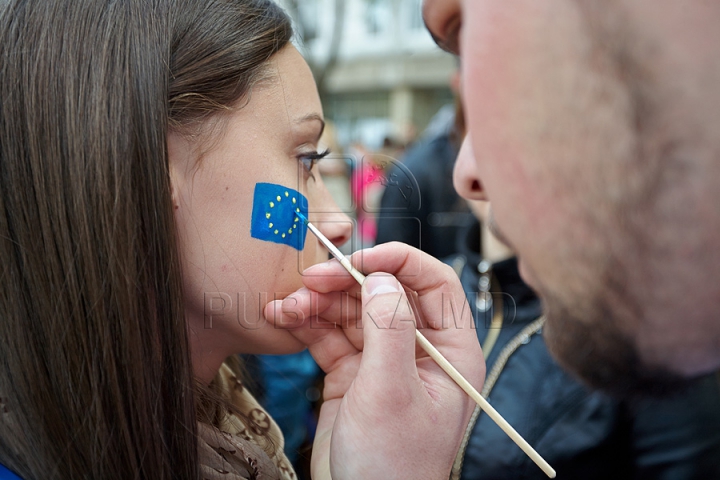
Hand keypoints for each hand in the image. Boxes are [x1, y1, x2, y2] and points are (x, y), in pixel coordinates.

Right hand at [265, 242, 484, 478]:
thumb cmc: (393, 465)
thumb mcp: (392, 391)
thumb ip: (389, 329)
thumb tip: (383, 278)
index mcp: (450, 351)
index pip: (434, 283)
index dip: (397, 261)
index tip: (357, 258)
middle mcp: (419, 349)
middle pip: (385, 292)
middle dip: (345, 282)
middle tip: (309, 279)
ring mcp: (384, 360)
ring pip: (352, 311)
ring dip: (318, 303)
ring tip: (287, 305)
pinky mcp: (353, 373)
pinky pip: (330, 335)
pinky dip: (307, 324)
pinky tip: (283, 317)